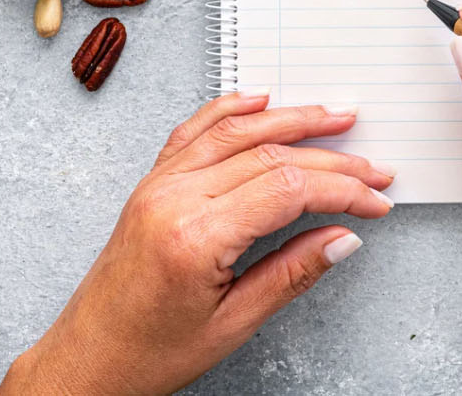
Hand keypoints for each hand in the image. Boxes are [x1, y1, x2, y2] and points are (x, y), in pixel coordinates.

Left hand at [0, 93, 395, 395]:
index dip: (342, 189)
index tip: (374, 199)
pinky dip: (230, 109)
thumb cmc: (148, 352)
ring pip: (235, 131)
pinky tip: (259, 101)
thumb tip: (343, 239)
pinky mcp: (150, 184)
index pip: (288, 189)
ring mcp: (158, 185)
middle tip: (373, 167)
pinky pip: (194, 131)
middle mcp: (174, 198)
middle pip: (270, 155)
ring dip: (290, 118)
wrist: (87, 360)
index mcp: (196, 236)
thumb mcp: (233, 324)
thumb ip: (292, 273)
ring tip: (333, 117)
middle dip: (331, 158)